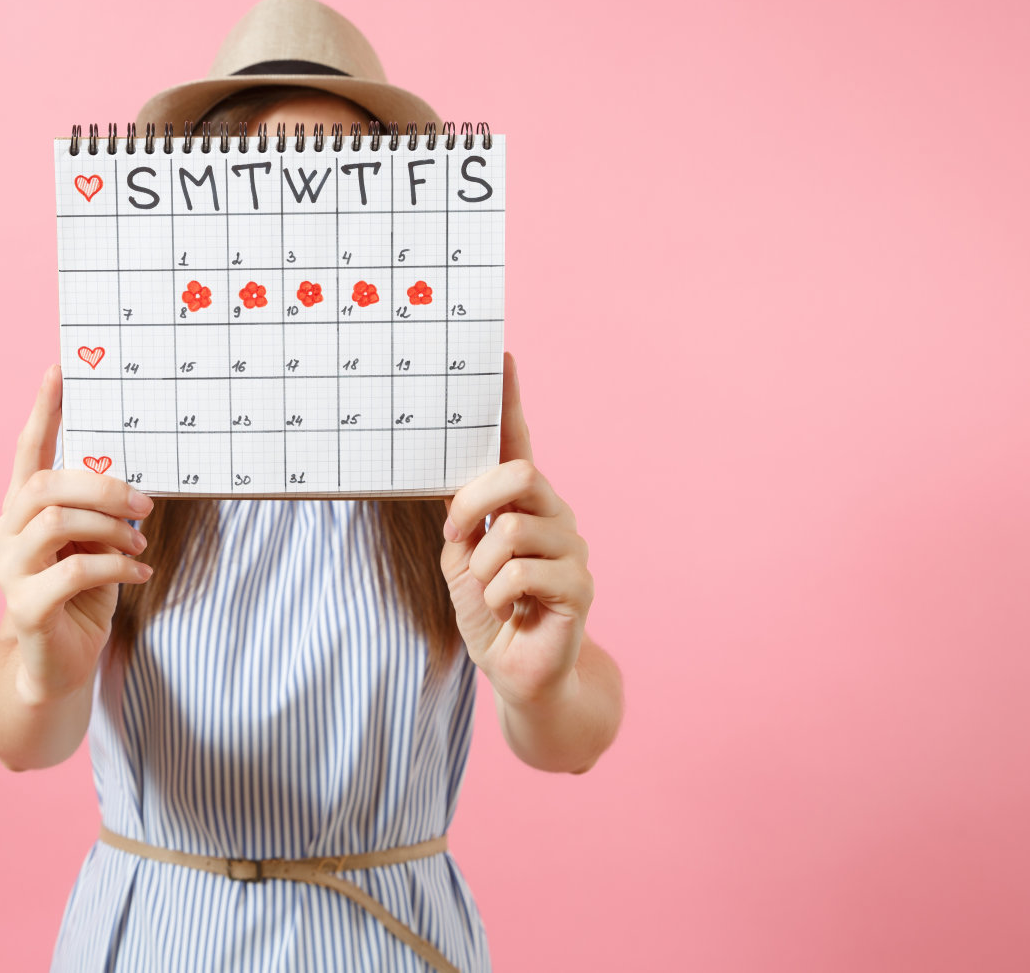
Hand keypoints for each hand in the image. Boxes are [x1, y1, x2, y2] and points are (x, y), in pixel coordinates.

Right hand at [0, 365, 153, 703]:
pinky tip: (138, 574)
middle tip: (144, 504)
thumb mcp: (93, 545)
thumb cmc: (80, 598)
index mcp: (19, 512)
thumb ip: (97, 513)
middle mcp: (3, 534)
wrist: (56, 667)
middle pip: (46, 484)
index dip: (44, 411)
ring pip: (57, 522)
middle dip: (102, 487)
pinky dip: (114, 566)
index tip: (59, 370)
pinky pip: (72, 571)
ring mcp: (8, 571)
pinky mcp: (24, 607)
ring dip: (110, 528)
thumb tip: (132, 483)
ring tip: (140, 545)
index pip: (26, 452)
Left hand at [441, 353, 594, 705]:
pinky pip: (523, 574)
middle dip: (475, 502)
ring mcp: (571, 549)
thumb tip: (449, 478)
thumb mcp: (460, 558)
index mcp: (522, 504)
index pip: (518, 443)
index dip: (511, 401)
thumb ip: (459, 517)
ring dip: (482, 567)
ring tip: (488, 593)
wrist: (517, 672)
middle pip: (520, 474)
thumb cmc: (489, 612)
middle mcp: (553, 516)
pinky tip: (510, 612)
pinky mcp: (580, 587)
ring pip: (515, 530)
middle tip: (455, 537)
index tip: (503, 358)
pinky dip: (498, 596)